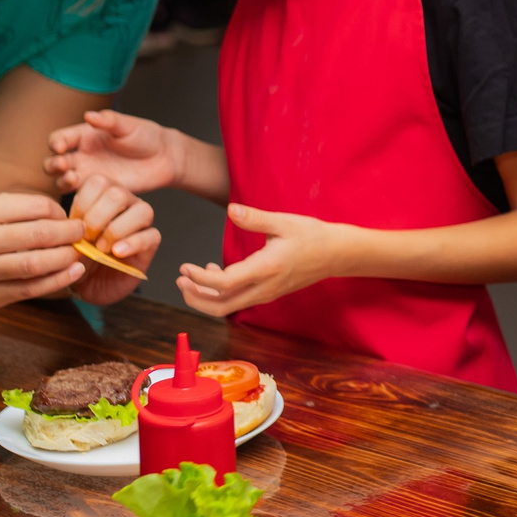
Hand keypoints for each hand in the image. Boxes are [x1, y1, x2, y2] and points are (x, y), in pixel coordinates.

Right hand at [0, 193, 85, 309]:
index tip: (67, 216)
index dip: (59, 212)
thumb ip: (14, 210)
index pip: (36, 207)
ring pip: (39, 263)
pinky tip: (73, 272)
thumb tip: (60, 215)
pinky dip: (58, 280)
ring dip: (67, 257)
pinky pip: (32, 289)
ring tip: (79, 252)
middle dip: (70, 233)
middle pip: (41, 235)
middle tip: (83, 232)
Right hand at [45, 108, 184, 195]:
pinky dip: (78, 197)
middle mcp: (81, 156)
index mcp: (83, 136)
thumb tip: (89, 115)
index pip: (59, 139)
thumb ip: (109, 121)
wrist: (163, 158)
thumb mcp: (128, 125)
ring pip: (62, 181)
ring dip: (61, 180)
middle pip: (52, 162)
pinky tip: (86, 194)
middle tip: (62, 165)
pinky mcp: (98, 191)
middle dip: (53, 164)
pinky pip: (81, 196)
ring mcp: (88, 174)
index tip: (61, 147)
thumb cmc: (145, 136)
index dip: (56, 143)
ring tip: (73, 177)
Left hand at [66, 176, 159, 306]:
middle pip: (119, 193)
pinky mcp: (151, 242)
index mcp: (102, 195)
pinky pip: (150, 235)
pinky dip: (132, 243)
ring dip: (116, 230)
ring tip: (102, 248)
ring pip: (142, 210)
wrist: (88, 284)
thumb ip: (68, 225)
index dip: (83, 204)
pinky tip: (117, 253)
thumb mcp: (66, 238)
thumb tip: (71, 218)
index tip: (72, 226)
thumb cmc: (77, 257)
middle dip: (97, 218)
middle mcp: (125, 203)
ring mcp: (140, 221)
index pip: (98, 182)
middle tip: (86, 238)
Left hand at [175, 202, 337, 316]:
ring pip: (227, 307)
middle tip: (179, 278)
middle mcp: (263, 288)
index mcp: (265, 269)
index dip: (198, 279)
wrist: (337, 254)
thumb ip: (254, 218)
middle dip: (194, 297)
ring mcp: (266, 294)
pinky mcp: (267, 293)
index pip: (222, 284)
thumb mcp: (284, 222)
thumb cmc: (312, 236)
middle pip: (220, 307)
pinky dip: (219, 293)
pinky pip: (237, 301)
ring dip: (204, 298)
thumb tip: (230, 209)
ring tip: (190, 277)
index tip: (185, 266)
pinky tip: (214, 272)